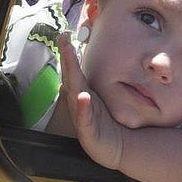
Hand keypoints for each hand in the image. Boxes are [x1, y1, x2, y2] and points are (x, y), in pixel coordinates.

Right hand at [57, 33, 124, 169]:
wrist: (118, 147)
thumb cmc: (108, 122)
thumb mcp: (99, 98)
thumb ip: (89, 81)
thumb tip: (83, 61)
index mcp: (81, 93)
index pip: (72, 71)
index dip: (67, 54)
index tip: (63, 34)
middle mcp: (78, 103)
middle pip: (71, 78)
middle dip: (67, 60)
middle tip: (64, 41)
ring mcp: (82, 117)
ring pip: (75, 95)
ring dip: (72, 78)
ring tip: (69, 61)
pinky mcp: (89, 133)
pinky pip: (85, 119)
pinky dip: (83, 108)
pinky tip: (83, 96)